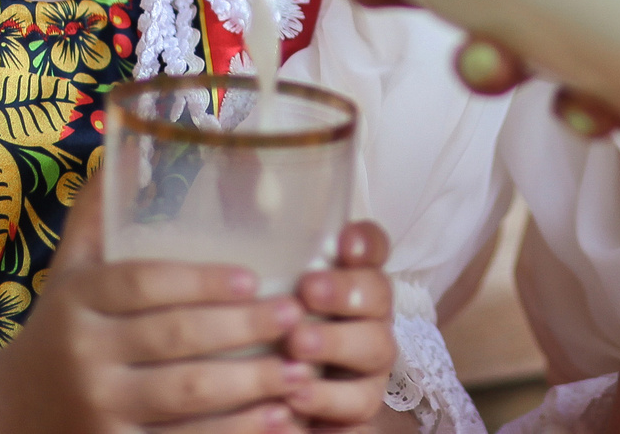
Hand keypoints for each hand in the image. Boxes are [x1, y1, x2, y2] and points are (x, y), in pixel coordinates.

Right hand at [0, 196, 388, 432]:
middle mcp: (85, 354)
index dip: (200, 280)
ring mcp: (100, 407)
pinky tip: (279, 419)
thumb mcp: (68, 269)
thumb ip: (100, 209)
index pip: (142, 283)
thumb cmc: (57, 327)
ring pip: (184, 397)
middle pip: (173, 338)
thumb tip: (128, 133)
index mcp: (77, 300)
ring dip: (250, 385)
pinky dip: (235, 433)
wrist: (5, 414)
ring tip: (302, 371)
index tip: (254, 277)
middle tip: (298, 314)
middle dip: (243, 328)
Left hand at [280, 221, 401, 430]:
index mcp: (352, 282)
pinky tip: (294, 401)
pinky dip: (328, 405)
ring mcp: (368, 369)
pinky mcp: (358, 413)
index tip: (344, 240)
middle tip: (308, 291)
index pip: (373, 249)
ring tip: (296, 352)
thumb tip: (240, 207)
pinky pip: (358, 412)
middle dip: (346, 292)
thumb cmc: (267, 336)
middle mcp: (369, 320)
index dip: (366, 242)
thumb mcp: (266, 295)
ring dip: (337, 347)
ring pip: (376, 349)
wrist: (280, 404)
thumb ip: (270, 260)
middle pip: (379, 297)